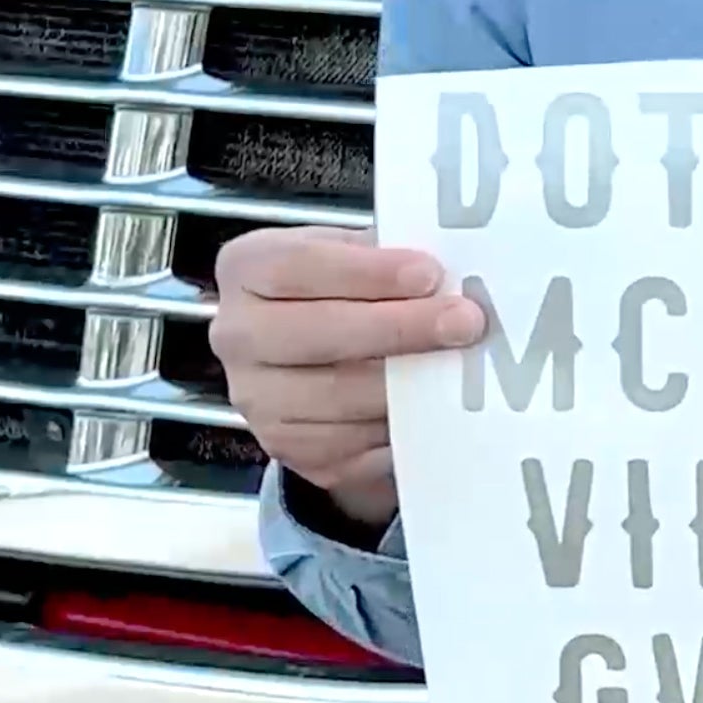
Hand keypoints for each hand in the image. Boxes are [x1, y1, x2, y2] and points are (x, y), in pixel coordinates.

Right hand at [210, 228, 487, 531]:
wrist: (312, 364)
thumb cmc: (340, 294)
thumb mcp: (352, 254)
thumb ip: (386, 253)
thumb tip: (453, 265)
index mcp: (248, 269)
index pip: (299, 265)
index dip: (367, 271)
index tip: (429, 274)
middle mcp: (239, 335)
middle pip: (319, 332)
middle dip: (400, 328)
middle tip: (464, 323)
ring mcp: (259, 399)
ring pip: (339, 396)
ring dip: (408, 383)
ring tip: (460, 366)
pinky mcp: (290, 449)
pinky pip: (352, 445)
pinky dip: (398, 427)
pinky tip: (434, 408)